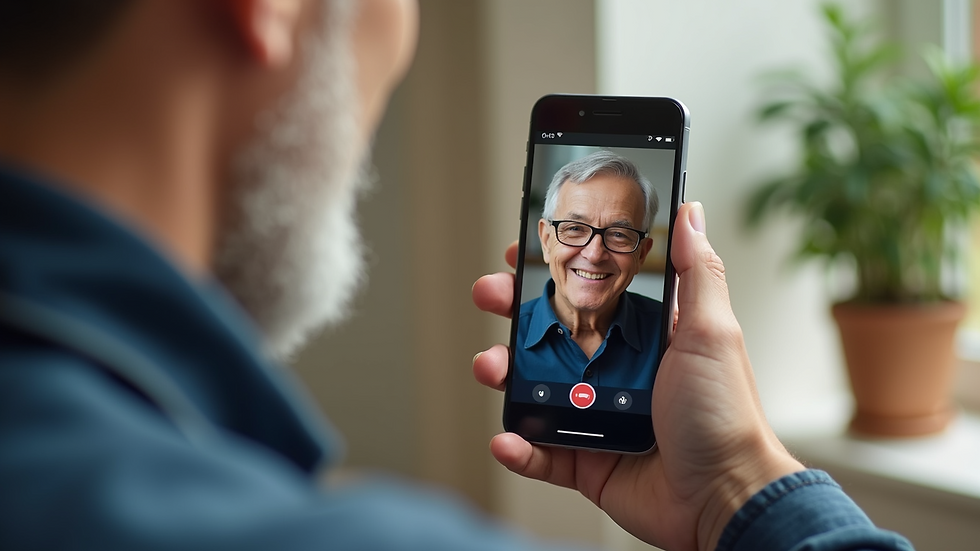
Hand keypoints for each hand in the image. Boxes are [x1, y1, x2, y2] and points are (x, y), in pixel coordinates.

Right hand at [471, 202, 803, 550]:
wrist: (726, 497)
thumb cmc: (726, 414)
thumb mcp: (711, 331)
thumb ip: (697, 271)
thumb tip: (690, 212)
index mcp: (643, 337)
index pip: (588, 293)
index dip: (553, 271)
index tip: (523, 250)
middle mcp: (615, 372)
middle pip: (551, 335)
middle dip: (513, 313)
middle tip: (490, 295)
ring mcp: (596, 417)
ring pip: (535, 389)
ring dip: (503, 375)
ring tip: (490, 367)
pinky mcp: (587, 461)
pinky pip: (541, 453)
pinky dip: (518, 447)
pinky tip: (505, 437)